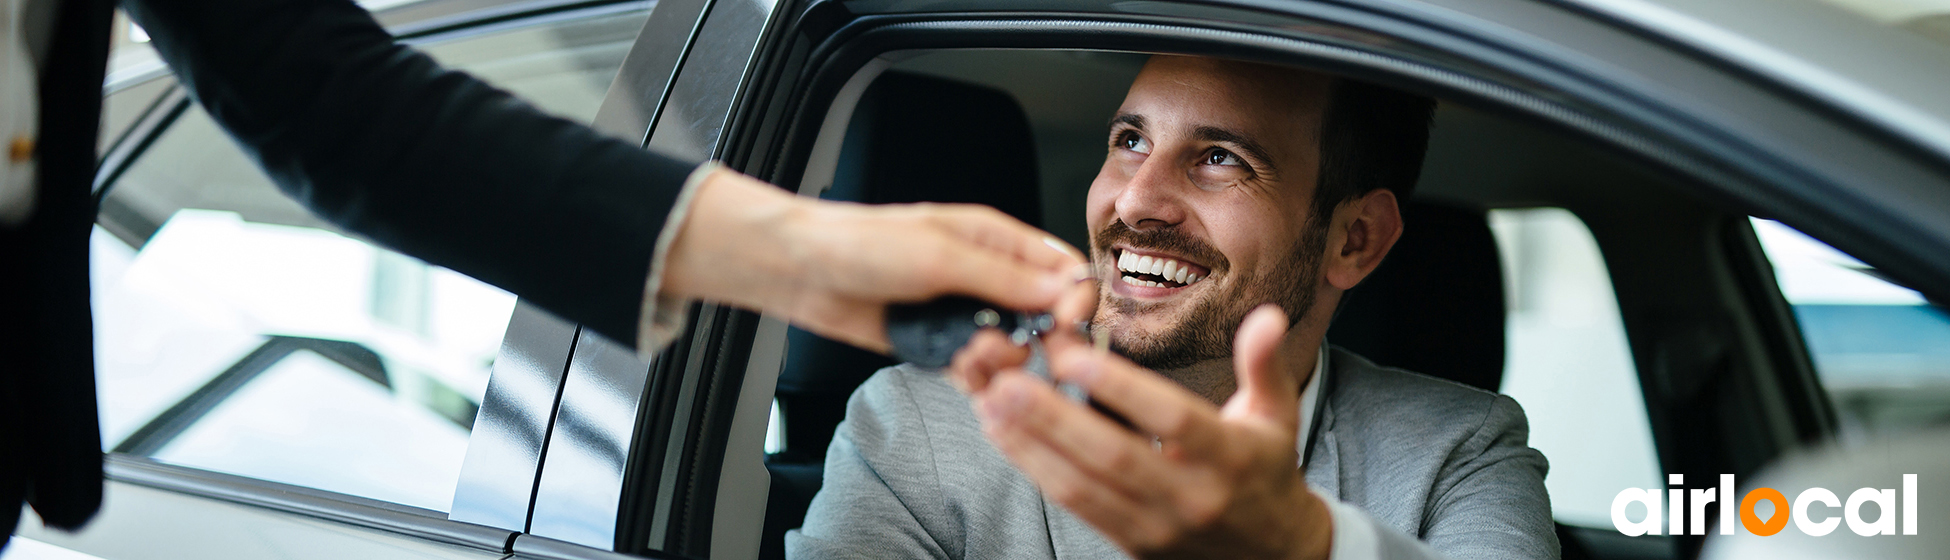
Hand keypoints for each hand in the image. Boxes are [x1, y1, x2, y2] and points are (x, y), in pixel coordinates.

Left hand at [662, 167, 1085, 352]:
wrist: (802, 271)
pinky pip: (975, 368)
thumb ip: (1004, 278)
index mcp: (995, 239)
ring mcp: (962, 311)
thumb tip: (1064, 290)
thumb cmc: (862, 244)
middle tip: (1006, 347)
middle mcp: (985, 275)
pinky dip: (974, 376)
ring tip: (969, 358)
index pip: (1061, 269)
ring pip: (1011, 348)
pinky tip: (959, 372)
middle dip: (1034, 339)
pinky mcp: (938, 343)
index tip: (1064, 327)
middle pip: (1042, 315)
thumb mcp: (940, 255)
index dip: (1072, 300)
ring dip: (999, 362)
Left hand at [961, 304, 1332, 559]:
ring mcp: (1156, 525)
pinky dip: (1036, 469)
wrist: (1273, 555)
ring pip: (1083, 485)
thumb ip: (1264, 363)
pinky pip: (1076, 506)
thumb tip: (1267, 316)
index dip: (1119, 387)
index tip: (1072, 354)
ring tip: (992, 403)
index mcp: (1228, 456)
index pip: (1169, 418)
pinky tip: (1005, 437)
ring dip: (1031, 445)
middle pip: (1112, 455)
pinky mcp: (1130, 542)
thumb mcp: (1277, 414)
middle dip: (1053, 417)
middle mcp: (1189, 495)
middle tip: (1007, 379)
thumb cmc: (1266, 471)